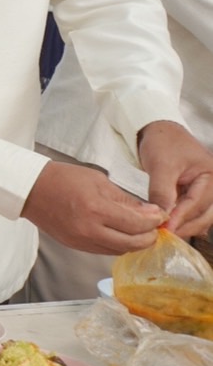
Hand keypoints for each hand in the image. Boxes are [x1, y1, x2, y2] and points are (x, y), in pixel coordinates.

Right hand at [22, 160, 163, 253]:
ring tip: (141, 231)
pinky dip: (118, 244)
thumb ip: (125, 200)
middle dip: (149, 237)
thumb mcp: (99, 181)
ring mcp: (81, 240)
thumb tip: (150, 213)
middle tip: (155, 227)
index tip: (160, 215)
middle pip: (132, 244)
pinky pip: (105, 250)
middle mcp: (89, 229)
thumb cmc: (62, 178)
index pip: (137, 224)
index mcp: (96, 209)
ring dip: (135, 243)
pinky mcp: (75, 246)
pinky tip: (122, 234)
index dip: (154, 221)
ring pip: (120, 251)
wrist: (30, 189)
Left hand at [138, 121, 212, 237]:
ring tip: (167, 234)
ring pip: (201, 216)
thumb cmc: (163, 143)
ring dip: (186, 226)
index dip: (181, 217)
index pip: (197, 202)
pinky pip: (195, 211)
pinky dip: (185, 220)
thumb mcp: (161, 165)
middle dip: (186, 226)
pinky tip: (174, 228)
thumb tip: (161, 216)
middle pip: (205, 213)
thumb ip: (161, 191)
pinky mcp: (196, 193)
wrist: (158, 129)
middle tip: (166, 235)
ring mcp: (207, 190)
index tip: (166, 229)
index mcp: (212, 176)